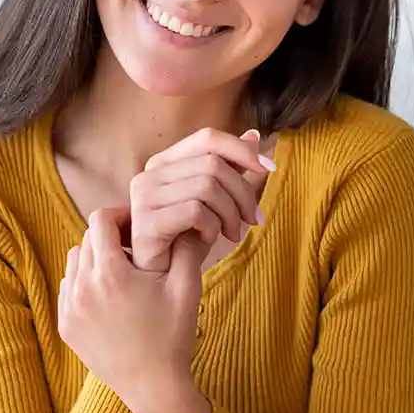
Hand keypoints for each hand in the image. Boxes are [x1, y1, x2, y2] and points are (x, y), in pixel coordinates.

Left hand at [58, 207, 212, 412]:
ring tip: (121, 273)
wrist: (154, 388)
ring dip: (94, 259)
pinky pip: (68, 288)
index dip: (120, 216)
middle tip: (133, 249)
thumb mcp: (187, 288)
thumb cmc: (174, 336)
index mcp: (110, 273)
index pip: (100, 220)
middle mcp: (82, 287)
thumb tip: (184, 218)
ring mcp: (70, 308)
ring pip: (74, 262)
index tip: (137, 227)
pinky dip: (84, 284)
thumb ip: (185, 247)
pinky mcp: (65, 326)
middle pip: (86, 239)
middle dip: (109, 238)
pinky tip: (110, 297)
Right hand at [129, 127, 274, 272]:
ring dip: (231, 214)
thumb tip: (253, 135)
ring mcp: (144, 197)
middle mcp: (149, 173)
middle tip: (253, 219)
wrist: (161, 276)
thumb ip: (228, 166)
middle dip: (243, 193)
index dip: (241, 150)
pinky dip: (212, 227)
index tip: (269, 169)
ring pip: (207, 187)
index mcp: (164, 162)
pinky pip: (196, 211)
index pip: (207, 138)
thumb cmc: (185, 237)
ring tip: (233, 233)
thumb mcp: (213, 199)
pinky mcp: (146, 222)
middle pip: (213, 164)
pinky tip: (209, 239)